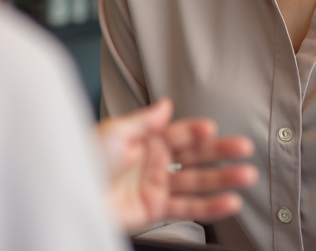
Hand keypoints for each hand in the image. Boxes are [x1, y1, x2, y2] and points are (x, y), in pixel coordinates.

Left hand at [95, 98, 257, 232]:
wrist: (70, 194)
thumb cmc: (84, 159)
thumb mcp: (114, 132)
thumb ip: (145, 121)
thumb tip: (166, 104)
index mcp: (145, 139)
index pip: (179, 132)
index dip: (196, 130)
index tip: (212, 129)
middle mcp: (155, 161)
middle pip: (194, 155)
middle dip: (220, 152)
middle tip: (243, 148)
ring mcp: (157, 186)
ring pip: (197, 181)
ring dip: (223, 179)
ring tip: (246, 176)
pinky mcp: (155, 209)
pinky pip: (188, 207)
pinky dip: (210, 206)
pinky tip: (228, 201)